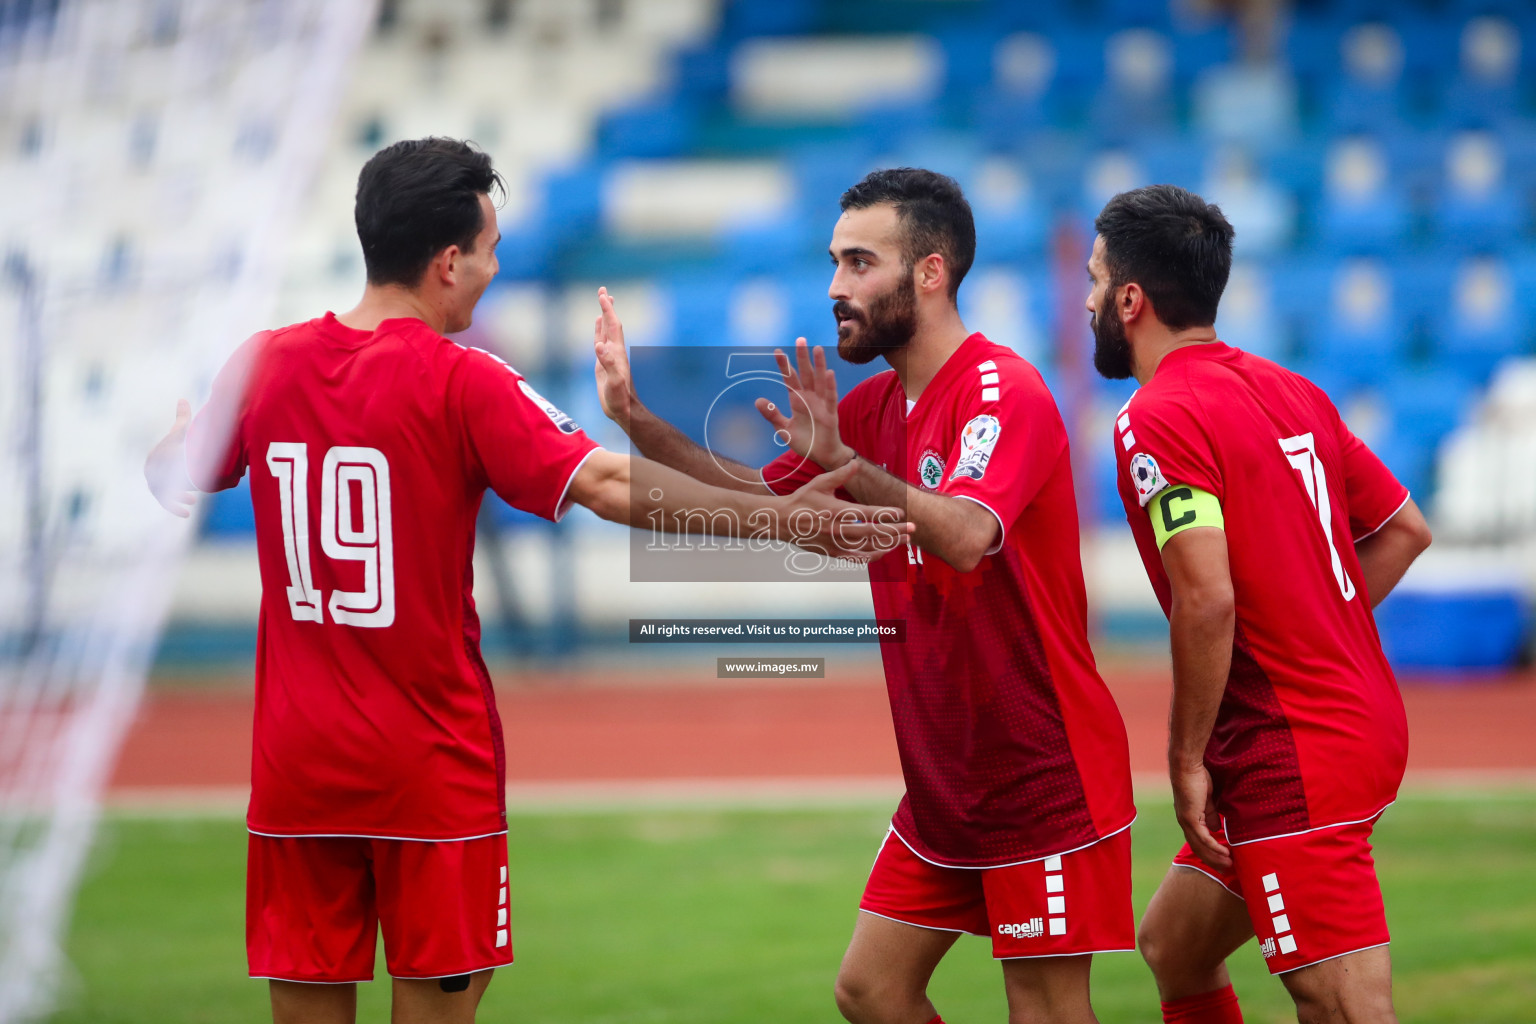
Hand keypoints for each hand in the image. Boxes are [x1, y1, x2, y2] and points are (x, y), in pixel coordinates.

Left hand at [144, 399, 197, 517]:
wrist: (174, 462)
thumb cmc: (177, 445)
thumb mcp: (180, 429)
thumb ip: (182, 416)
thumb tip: (182, 399)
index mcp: (154, 458)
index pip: (164, 466)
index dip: (177, 470)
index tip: (189, 475)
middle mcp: (151, 472)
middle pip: (167, 481)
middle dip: (181, 486)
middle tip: (192, 491)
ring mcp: (154, 484)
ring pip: (168, 493)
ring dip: (181, 497)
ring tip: (192, 500)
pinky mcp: (159, 494)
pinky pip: (168, 502)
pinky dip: (177, 507)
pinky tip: (186, 512)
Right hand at [593, 286, 637, 429]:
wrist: (623, 411)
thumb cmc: (620, 398)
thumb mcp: (614, 381)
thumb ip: (607, 364)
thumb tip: (599, 346)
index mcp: (617, 352)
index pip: (612, 326)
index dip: (608, 310)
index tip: (603, 295)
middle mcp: (614, 351)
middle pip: (611, 324)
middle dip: (607, 307)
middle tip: (603, 290)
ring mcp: (608, 357)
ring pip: (606, 332)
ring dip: (604, 317)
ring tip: (603, 303)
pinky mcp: (602, 364)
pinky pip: (600, 343)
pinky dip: (598, 332)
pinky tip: (598, 328)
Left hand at [755, 337, 853, 471]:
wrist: (822, 456)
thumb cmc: (805, 441)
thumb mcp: (784, 429)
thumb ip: (772, 415)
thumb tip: (758, 400)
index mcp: (798, 400)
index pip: (790, 379)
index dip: (784, 366)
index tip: (777, 351)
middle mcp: (810, 398)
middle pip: (806, 374)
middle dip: (802, 357)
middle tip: (800, 339)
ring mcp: (821, 404)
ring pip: (820, 381)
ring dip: (819, 365)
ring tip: (817, 348)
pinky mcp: (831, 414)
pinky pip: (831, 397)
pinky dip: (830, 385)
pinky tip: (829, 373)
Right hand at [777, 459, 909, 561]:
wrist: (783, 522)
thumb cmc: (802, 500)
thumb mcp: (819, 483)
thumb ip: (840, 475)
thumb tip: (855, 464)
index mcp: (836, 511)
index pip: (866, 513)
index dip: (885, 514)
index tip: (900, 513)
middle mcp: (837, 529)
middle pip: (872, 532)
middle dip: (895, 531)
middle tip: (912, 529)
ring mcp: (835, 544)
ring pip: (867, 547)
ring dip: (888, 544)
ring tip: (904, 541)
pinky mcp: (832, 553)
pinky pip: (856, 558)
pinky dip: (871, 557)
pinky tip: (883, 552)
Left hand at [1171, 762, 1231, 871]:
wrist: (1187, 768)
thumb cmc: (1197, 779)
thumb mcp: (1207, 800)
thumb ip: (1210, 814)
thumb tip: (1217, 828)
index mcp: (1189, 820)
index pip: (1199, 843)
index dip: (1211, 853)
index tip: (1223, 861)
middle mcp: (1185, 824)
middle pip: (1199, 849)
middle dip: (1213, 861)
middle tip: (1227, 870)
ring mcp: (1186, 822)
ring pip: (1200, 846)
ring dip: (1215, 857)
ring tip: (1229, 864)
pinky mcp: (1189, 818)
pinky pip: (1202, 837)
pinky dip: (1213, 847)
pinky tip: (1224, 853)